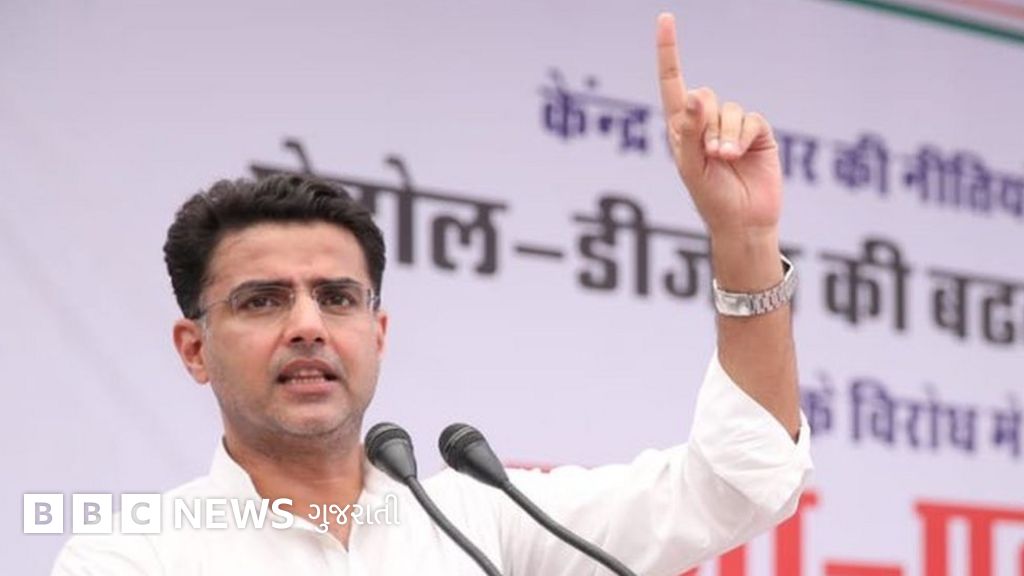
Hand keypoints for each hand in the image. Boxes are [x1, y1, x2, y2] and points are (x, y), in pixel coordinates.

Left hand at [656, 13, 781, 243]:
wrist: (742, 222)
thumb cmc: (709, 198)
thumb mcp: (690, 166)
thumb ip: (690, 131)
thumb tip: (696, 95)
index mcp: (681, 128)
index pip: (673, 84)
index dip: (669, 52)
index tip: (665, 18)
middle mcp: (706, 123)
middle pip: (703, 97)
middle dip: (705, 125)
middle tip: (709, 155)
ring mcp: (732, 127)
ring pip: (729, 109)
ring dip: (725, 135)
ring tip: (723, 160)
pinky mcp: (757, 133)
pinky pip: (751, 119)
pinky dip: (743, 136)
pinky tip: (738, 156)